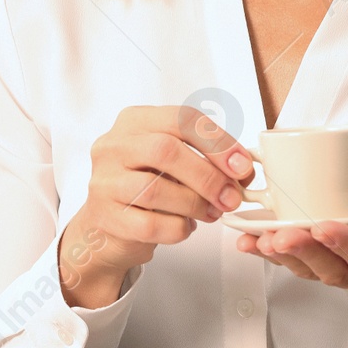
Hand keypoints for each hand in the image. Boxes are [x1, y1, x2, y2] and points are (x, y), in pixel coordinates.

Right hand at [59, 105, 252, 308]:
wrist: (108, 225)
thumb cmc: (146, 185)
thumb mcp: (172, 161)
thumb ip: (204, 158)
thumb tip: (243, 171)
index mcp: (135, 121)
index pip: (181, 119)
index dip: (218, 142)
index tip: (242, 166)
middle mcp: (113, 145)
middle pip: (165, 150)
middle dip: (207, 176)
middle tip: (231, 197)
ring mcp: (104, 181)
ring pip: (155, 189)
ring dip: (195, 204)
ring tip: (211, 213)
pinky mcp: (105, 216)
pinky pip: (150, 225)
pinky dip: (178, 228)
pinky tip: (185, 226)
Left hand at [235, 167, 347, 297]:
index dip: (347, 246)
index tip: (325, 226)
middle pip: (333, 270)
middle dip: (306, 252)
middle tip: (283, 235)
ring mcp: (340, 271)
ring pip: (308, 269)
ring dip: (282, 255)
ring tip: (259, 238)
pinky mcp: (318, 260)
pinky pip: (292, 261)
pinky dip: (266, 251)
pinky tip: (246, 240)